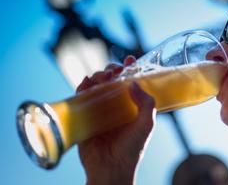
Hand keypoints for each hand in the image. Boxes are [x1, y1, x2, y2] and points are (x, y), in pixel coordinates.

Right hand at [76, 56, 155, 184]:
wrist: (110, 168)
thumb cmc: (132, 149)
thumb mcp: (146, 124)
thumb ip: (146, 104)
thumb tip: (134, 83)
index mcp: (131, 106)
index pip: (131, 81)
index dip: (130, 68)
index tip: (130, 59)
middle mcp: (115, 105)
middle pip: (112, 79)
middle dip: (113, 69)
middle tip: (116, 70)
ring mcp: (100, 110)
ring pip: (97, 85)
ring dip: (99, 75)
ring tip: (104, 77)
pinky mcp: (85, 116)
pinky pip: (81, 96)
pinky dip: (83, 85)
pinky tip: (87, 81)